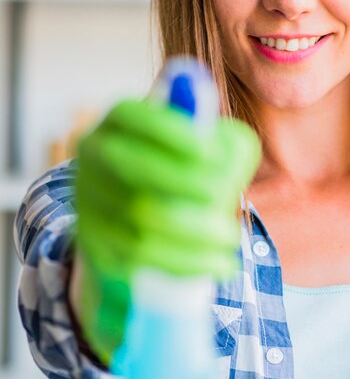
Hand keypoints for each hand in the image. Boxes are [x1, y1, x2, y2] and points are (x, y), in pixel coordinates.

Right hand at [72, 98, 260, 364]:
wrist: (163, 219)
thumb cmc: (198, 173)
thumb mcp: (220, 148)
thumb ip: (231, 144)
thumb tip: (224, 157)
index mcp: (122, 122)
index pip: (131, 115)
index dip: (168, 131)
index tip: (210, 151)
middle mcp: (96, 155)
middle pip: (129, 166)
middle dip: (181, 181)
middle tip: (221, 194)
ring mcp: (89, 200)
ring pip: (137, 219)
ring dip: (191, 231)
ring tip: (230, 237)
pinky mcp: (95, 243)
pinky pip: (137, 259)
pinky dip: (184, 262)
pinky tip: (219, 263)